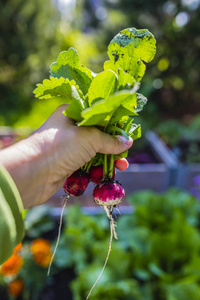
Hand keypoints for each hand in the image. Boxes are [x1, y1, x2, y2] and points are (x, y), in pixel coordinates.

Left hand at [0, 105, 132, 207]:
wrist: (33, 173)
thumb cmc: (60, 146)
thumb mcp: (89, 138)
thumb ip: (110, 140)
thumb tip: (127, 142)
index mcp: (72, 112)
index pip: (98, 114)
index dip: (114, 124)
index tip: (127, 133)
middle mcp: (69, 128)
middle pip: (98, 135)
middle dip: (114, 145)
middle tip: (125, 155)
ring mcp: (68, 147)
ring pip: (93, 151)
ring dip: (108, 159)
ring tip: (122, 167)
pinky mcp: (67, 163)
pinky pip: (87, 164)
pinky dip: (97, 169)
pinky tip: (107, 174)